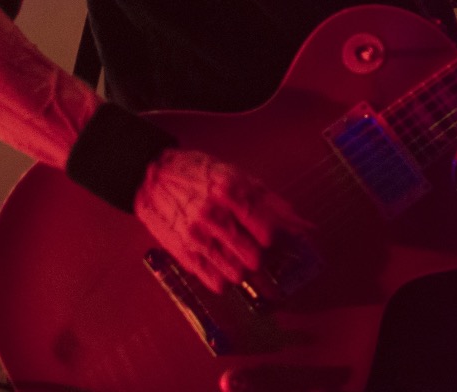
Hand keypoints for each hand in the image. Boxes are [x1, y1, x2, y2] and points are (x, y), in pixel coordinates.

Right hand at [133, 148, 308, 293]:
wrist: (151, 177)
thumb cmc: (200, 174)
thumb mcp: (239, 176)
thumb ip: (272, 202)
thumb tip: (305, 226)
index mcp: (231, 191)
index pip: (266, 231)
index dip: (271, 235)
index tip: (265, 231)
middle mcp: (213, 216)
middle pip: (254, 256)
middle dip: (257, 252)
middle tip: (248, 242)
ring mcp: (196, 237)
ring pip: (237, 274)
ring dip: (241, 267)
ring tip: (233, 252)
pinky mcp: (183, 254)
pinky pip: (215, 283)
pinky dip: (223, 278)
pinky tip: (219, 262)